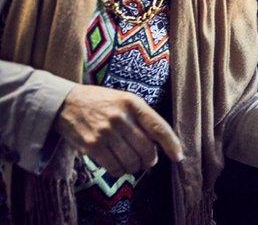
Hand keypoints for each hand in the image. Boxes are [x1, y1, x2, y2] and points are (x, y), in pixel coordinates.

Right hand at [55, 84, 183, 176]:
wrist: (65, 103)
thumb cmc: (101, 102)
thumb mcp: (124, 99)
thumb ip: (141, 117)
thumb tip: (159, 143)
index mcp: (133, 104)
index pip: (159, 128)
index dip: (171, 144)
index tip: (178, 156)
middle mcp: (120, 118)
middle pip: (146, 149)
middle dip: (151, 160)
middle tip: (148, 161)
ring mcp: (105, 133)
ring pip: (131, 161)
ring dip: (136, 167)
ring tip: (134, 164)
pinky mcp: (91, 146)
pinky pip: (113, 167)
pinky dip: (120, 171)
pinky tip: (119, 167)